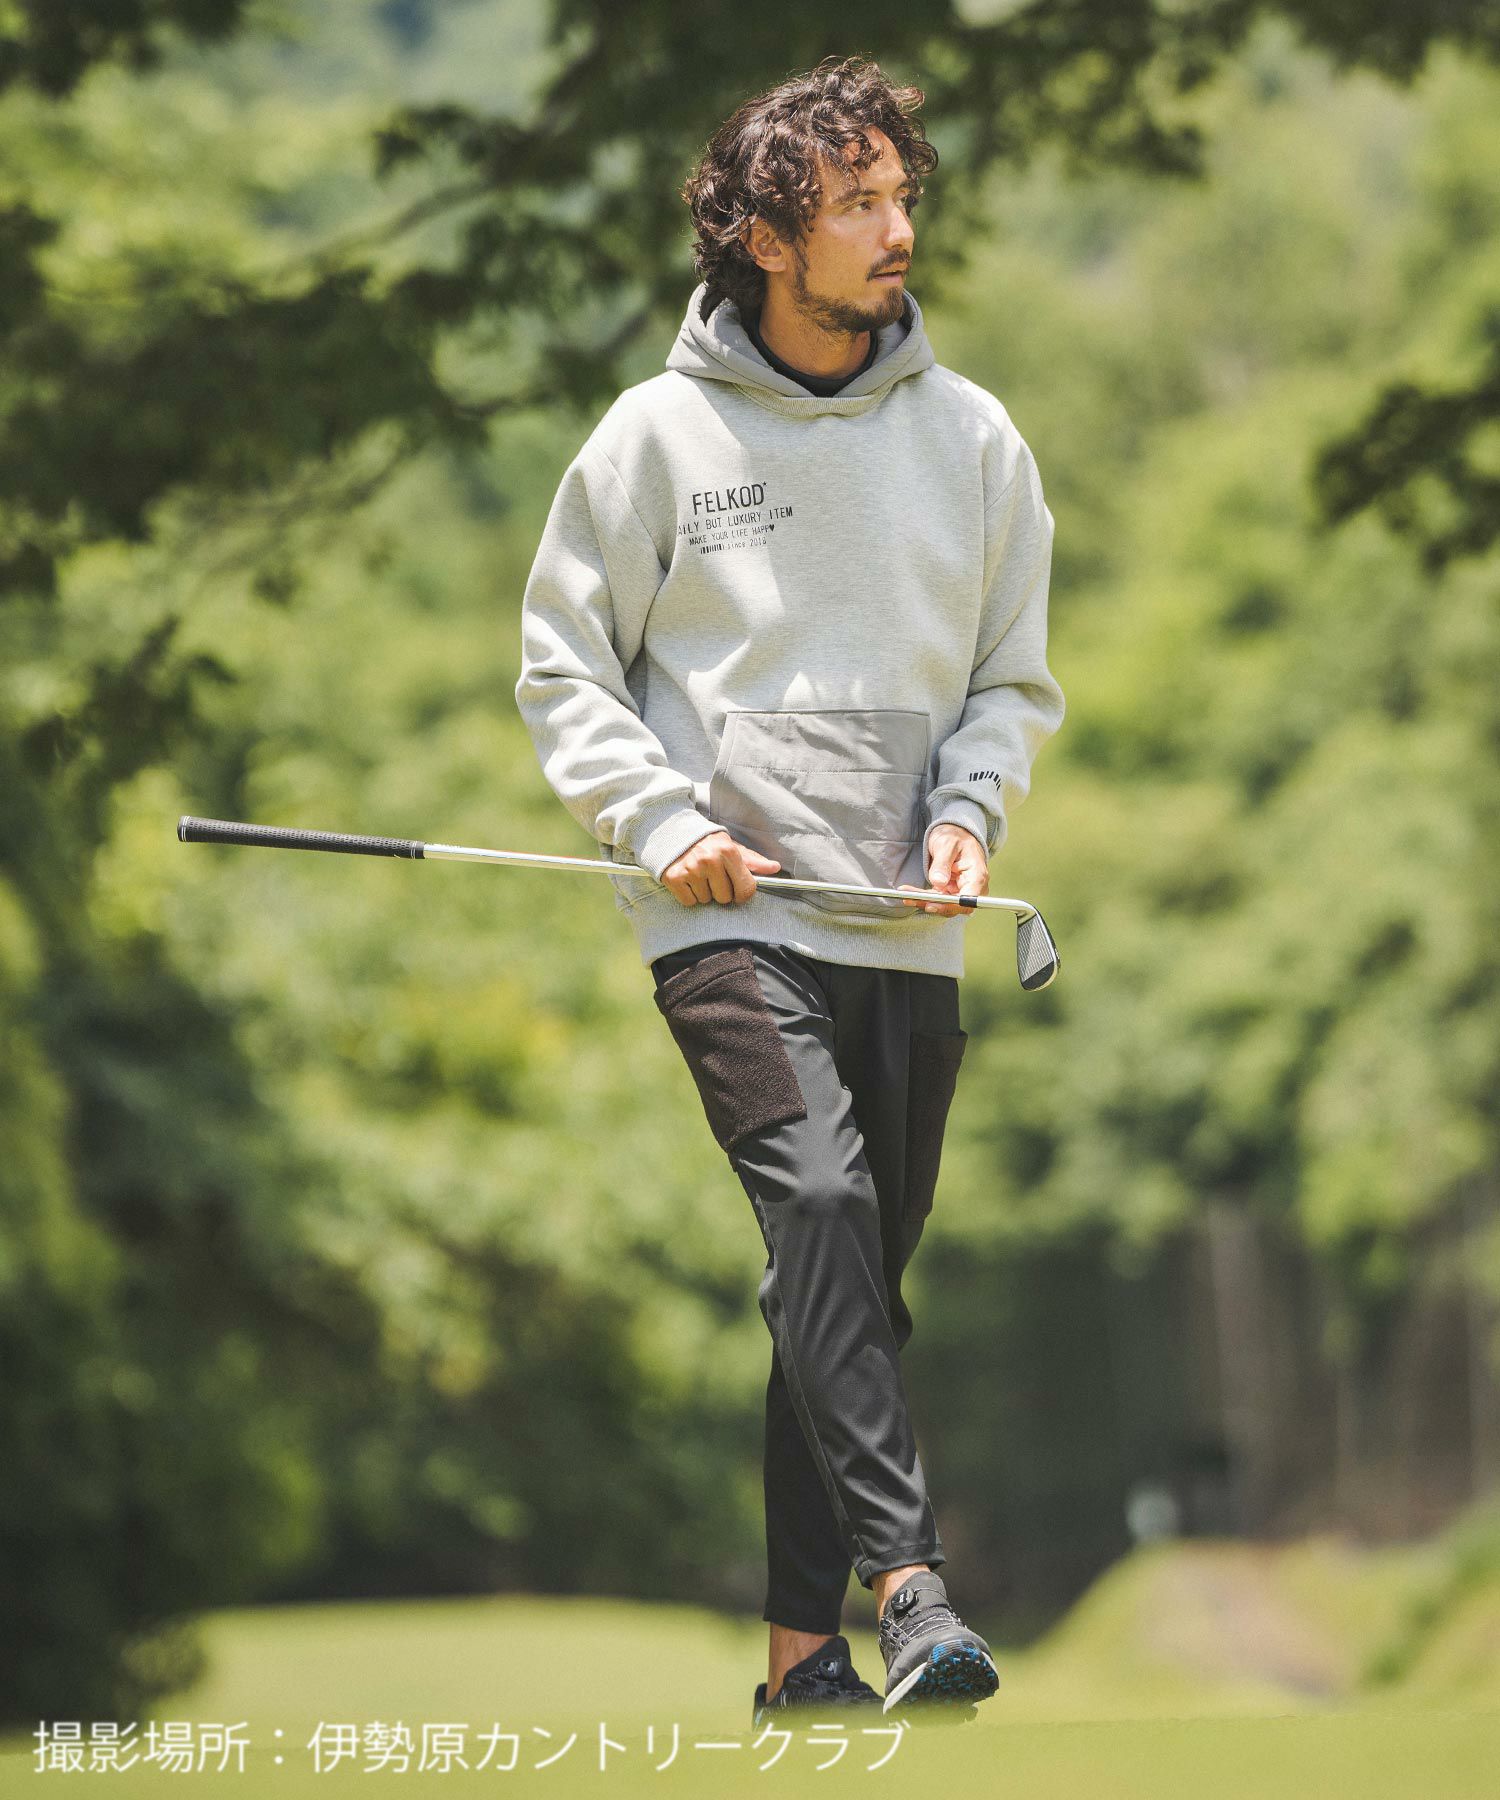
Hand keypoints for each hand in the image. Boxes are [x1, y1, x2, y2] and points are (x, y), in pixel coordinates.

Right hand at [661, 830, 780, 906]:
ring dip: (703, 892)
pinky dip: (689, 895)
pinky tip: (687, 880)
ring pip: (706, 900)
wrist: (672, 830)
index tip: (736, 889)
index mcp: (728, 852)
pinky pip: (689, 902)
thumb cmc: (707, 842)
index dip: (742, 893)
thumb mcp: (731, 846)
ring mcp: (691, 870)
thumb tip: (775, 868)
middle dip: (720, 891)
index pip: (746, 889)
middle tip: (712, 877)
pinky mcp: (674, 878)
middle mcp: (710, 860)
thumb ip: (752, 860)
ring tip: (698, 875)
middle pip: (725, 898)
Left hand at [898, 824, 987, 917]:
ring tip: (906, 895)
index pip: (968, 899)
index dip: (951, 906)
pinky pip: (936, 898)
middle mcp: (971, 886)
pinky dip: (923, 897)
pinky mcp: (949, 890)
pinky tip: (909, 893)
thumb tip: (938, 882)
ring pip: (943, 904)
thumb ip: (942, 863)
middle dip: (933, 904)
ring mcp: (960, 889)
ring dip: (924, 901)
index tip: (932, 904)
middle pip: (955, 905)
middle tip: (913, 899)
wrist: (954, 833)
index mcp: (976, 875)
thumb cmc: (955, 836)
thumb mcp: (947, 844)